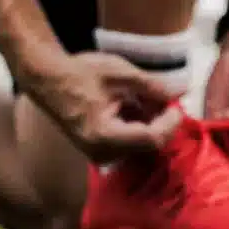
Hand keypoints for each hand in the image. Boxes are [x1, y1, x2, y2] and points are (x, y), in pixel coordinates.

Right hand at [21, 51, 181, 163]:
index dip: (171, 122)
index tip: (176, 103)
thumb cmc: (80, 73)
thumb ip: (154, 86)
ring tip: (144, 96)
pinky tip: (133, 104)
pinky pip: (129, 142)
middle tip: (163, 96)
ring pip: (141, 144)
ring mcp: (100, 154)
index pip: (153, 139)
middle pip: (149, 144)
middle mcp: (103, 153)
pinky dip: (138, 124)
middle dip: (162, 121)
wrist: (47, 79)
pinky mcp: (100, 150)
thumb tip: (181, 92)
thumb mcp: (122, 74)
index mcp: (106, 136)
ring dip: (150, 121)